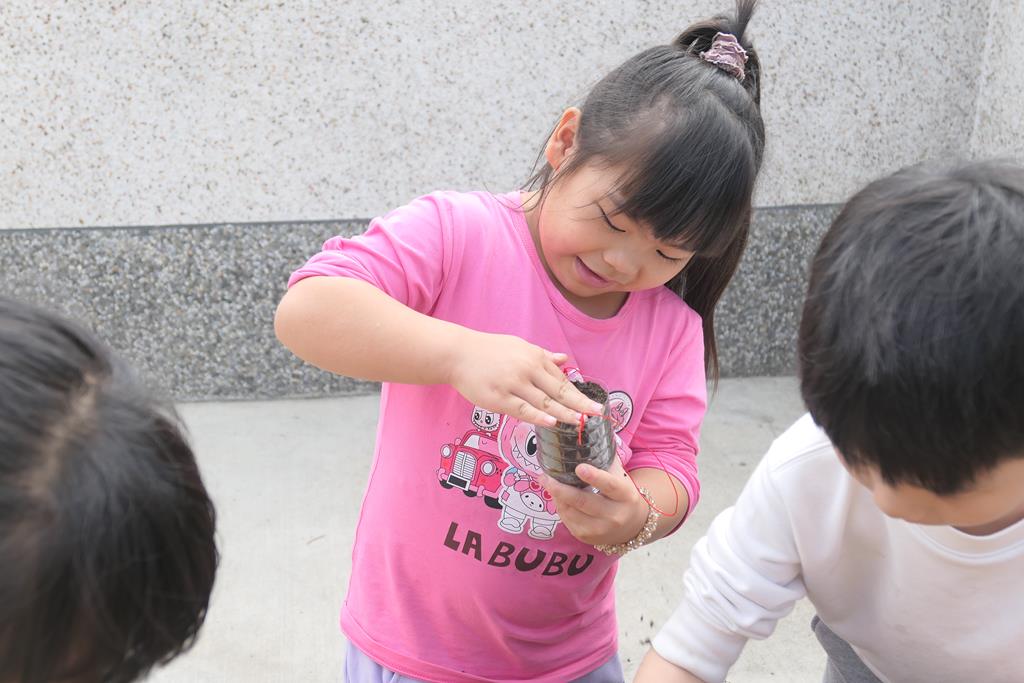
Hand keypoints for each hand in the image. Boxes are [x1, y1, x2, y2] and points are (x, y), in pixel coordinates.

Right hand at [446, 330, 604, 425]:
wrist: (457, 354)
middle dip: (580, 403)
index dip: (578, 394)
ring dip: (564, 413)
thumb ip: (543, 355)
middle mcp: (526, 369)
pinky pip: (522, 410)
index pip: (560, 380)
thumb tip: (564, 359)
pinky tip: (552, 423)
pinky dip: (538, 417)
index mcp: (534, 357)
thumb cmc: (488, 351)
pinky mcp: (498, 398)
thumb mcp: (519, 347)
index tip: (593, 405)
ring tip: (580, 422)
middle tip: (597, 414)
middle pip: (558, 391)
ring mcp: (513, 384)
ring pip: (543, 402)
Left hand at [540, 455, 649, 545]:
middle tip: (544, 476)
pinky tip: (556, 496)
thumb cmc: (621, 493)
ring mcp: (601, 530)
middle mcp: (615, 515)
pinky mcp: (588, 538)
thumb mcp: (620, 476)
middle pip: (583, 502)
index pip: (610, 486)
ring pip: (571, 512)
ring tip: (546, 482)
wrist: (633, 525)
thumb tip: (585, 433)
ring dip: (556, 496)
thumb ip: (605, 459)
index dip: (595, 477)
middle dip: (561, 489)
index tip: (579, 468)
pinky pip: (568, 521)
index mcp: (625, 496)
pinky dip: (559, 507)